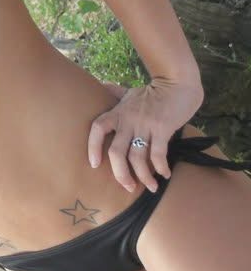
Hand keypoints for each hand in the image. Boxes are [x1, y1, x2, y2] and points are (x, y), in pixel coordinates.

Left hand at [88, 78, 202, 192]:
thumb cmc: (151, 92)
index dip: (93, 146)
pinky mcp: (163, 128)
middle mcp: (128, 120)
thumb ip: (115, 93)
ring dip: (143, 176)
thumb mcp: (129, 92)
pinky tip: (165, 175)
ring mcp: (145, 124)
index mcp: (117, 113)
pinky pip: (158, 153)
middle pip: (116, 152)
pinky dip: (161, 168)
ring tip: (150, 187)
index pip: (98, 128)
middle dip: (120, 173)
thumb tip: (101, 86)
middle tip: (127, 186)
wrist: (176, 83)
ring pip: (137, 157)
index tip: (94, 164)